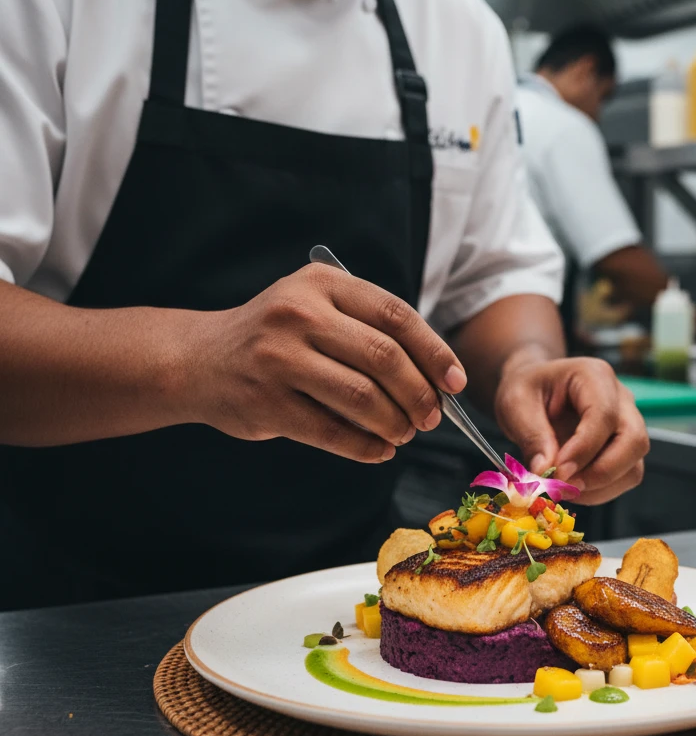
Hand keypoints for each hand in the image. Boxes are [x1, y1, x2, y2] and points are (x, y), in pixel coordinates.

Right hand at [188, 264, 466, 461]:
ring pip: (362, 397)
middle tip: (432, 416)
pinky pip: (332, 431)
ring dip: (396, 423)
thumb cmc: (277, 336)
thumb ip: (369, 328)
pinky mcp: (266, 402)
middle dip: (420, 394)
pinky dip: (366, 447)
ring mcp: (279, 358)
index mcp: (322, 284)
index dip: (434, 351)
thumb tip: (437, 377)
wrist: (199, 359)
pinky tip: (380, 451)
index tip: (455, 382)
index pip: (396, 315)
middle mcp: (299, 314)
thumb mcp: (317, 307)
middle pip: (384, 358)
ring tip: (405, 433)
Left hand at [493, 356, 648, 504]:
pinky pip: (625, 477)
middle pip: (634, 441)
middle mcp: (621, 398)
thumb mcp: (516, 403)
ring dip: (600, 487)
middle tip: (564, 485)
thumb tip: (544, 471)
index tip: (556, 472)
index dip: (583, 449)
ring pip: (634, 465)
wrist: (535, 390)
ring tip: (563, 488)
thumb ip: (531, 435)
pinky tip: (572, 487)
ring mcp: (628, 424)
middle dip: (601, 472)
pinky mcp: (624, 449)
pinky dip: (600, 492)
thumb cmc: (528, 390)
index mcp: (595, 376)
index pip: (603, 416)